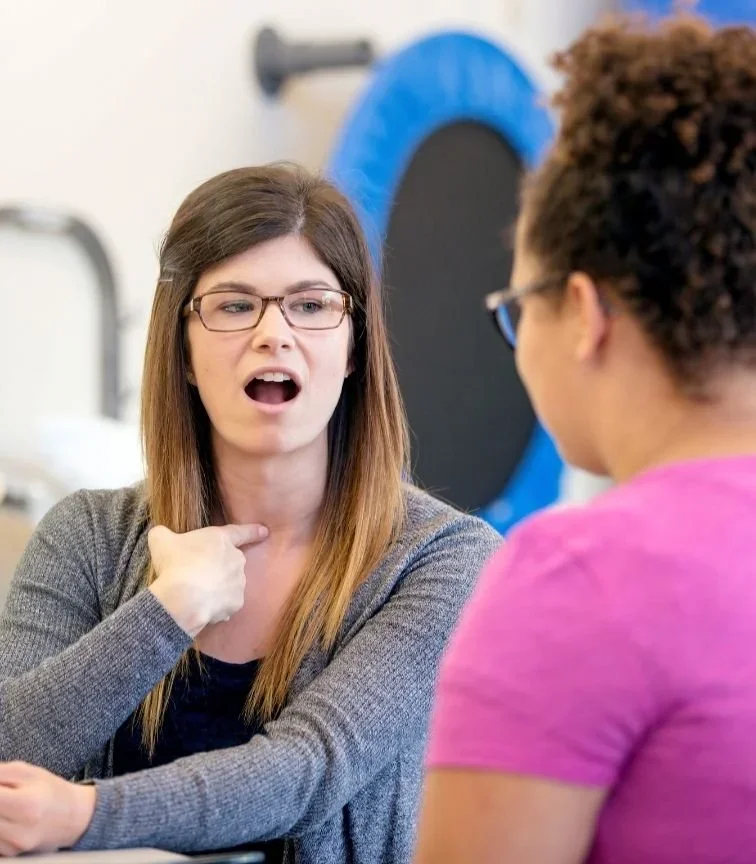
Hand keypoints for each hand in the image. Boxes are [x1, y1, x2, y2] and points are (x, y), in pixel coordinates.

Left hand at [0, 762, 95, 855]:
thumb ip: (0, 773)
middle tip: (4, 794)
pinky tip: (6, 817)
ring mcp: (14, 847)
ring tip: (6, 804)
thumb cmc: (51, 790)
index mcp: (25, 805)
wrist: (72, 817)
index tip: (0, 785)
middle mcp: (19, 831)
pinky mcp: (10, 854)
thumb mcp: (28, 772)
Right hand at [148, 523, 267, 636]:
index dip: (253, 531)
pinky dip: (218, 606)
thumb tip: (159, 533)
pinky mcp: (236, 603)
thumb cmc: (174, 564)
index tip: (265, 532)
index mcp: (221, 539)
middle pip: (231, 561)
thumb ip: (162, 533)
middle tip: (198, 574)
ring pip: (230, 583)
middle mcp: (236, 559)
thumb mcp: (161, 540)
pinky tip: (203, 608)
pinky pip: (227, 604)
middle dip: (219, 566)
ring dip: (218, 587)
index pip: (241, 532)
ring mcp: (238, 582)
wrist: (183, 597)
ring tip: (197, 593)